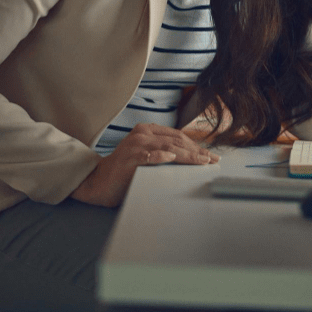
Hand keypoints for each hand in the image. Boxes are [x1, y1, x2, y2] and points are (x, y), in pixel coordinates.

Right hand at [70, 123, 219, 207]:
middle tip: (213, 160)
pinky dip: (161, 157)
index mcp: (146, 130)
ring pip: (168, 148)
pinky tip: (173, 158)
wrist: (98, 181)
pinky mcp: (130, 158)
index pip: (177, 136)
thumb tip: (188, 158)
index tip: (210, 155)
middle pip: (176, 141)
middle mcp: (142, 134)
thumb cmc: (124, 170)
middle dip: (197, 151)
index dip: (195, 145)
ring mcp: (135, 145)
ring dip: (188, 155)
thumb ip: (162, 151)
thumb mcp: (145, 155)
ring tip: (203, 162)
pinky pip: (149, 156)